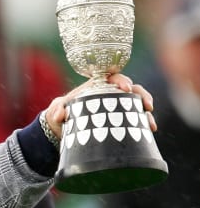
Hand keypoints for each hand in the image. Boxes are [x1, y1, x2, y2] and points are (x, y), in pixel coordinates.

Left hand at [42, 74, 156, 139]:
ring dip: (146, 111)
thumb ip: (56, 110)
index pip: (113, 77)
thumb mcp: (56, 111)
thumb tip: (60, 114)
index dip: (122, 80)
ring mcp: (117, 106)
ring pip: (137, 103)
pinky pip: (136, 118)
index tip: (126, 88)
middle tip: (147, 105)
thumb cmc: (60, 114)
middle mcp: (110, 94)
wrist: (62, 129)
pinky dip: (144, 122)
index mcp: (97, 86)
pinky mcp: (120, 119)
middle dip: (141, 95)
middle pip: (131, 89)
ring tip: (150, 123)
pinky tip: (150, 130)